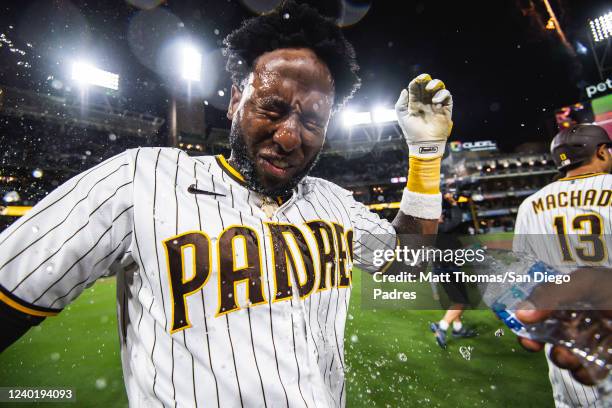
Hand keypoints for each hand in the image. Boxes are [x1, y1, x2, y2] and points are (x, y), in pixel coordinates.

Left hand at [395, 73, 452, 158]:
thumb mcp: (402, 116)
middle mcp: (426, 102)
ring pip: (439, 88)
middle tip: (424, 79)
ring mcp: (436, 105)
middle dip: (426, 80)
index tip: (416, 81)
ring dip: (435, 84)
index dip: (416, 82)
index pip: (416, 88)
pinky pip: (447, 96)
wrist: (424, 143)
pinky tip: (436, 101)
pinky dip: (442, 94)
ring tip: (430, 88)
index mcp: (415, 103)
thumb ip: (401, 103)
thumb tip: (404, 90)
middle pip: (427, 85)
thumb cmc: (411, 132)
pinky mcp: (446, 109)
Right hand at [515, 267, 611, 385]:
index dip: (520, 316)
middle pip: (542, 332)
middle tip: (534, 345)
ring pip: (561, 354)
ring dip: (560, 358)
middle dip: (534, 341)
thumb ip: (551, 295)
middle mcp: (574, 318)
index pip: (534, 304)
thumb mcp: (585, 284)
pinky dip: (583, 373)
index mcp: (566, 296)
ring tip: (570, 356)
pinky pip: (585, 372)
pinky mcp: (603, 361)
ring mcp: (589, 340)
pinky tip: (588, 367)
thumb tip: (519, 313)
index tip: (515, 326)